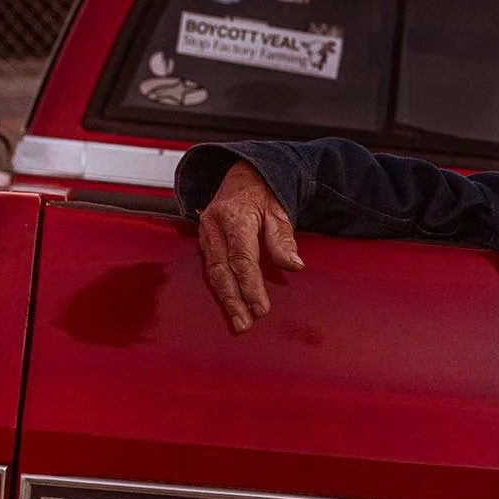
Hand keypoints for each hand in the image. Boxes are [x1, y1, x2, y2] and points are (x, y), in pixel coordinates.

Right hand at [196, 160, 302, 333]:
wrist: (243, 175)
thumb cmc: (262, 192)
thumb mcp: (279, 210)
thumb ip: (283, 239)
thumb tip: (293, 265)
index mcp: (233, 216)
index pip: (241, 258)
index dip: (250, 285)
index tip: (260, 307)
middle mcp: (214, 226)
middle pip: (222, 270)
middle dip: (234, 300)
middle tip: (245, 323)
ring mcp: (206, 234)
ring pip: (212, 272)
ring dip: (225, 300)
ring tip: (237, 321)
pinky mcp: (205, 242)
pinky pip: (210, 268)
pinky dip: (219, 289)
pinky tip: (228, 305)